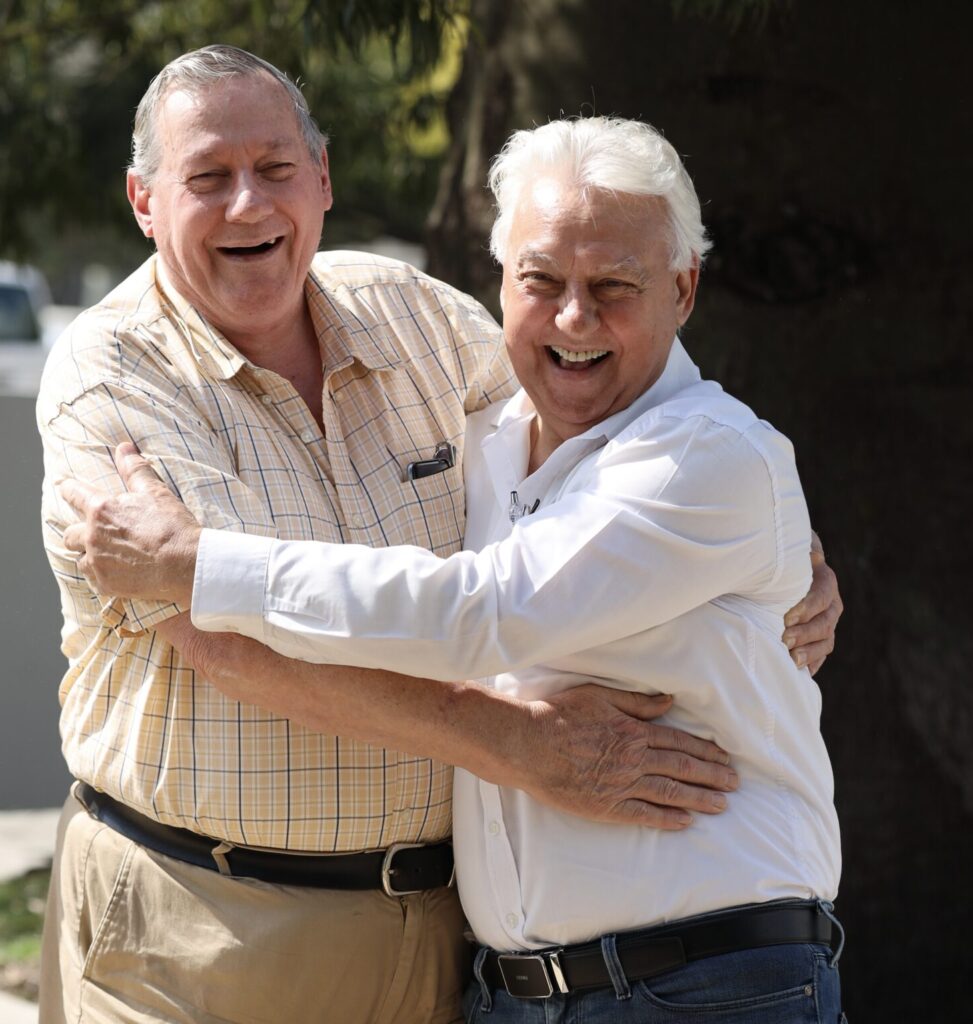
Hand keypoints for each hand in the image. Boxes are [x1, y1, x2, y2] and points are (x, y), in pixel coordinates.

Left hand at [59, 442, 200, 604]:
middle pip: (70, 534)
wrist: (185, 564)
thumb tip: (124, 447)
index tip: (64, 487)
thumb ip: (135, 469)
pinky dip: (102, 574)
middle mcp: (92, 536)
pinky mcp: (105, 584)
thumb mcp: (156, 492)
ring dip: (90, 555)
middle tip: (93, 533)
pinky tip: (118, 572)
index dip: (68, 489)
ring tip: (108, 556)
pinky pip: (93, 579)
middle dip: (78, 532)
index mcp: (102, 510)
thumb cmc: (172, 526)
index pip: (74, 494)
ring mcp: (97, 562)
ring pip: (80, 558)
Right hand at [517, 685, 738, 829]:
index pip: (680, 742)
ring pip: (670, 792)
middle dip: (712, 776)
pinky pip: (644, 814)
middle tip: (734, 784)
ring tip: (721, 805)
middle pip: (682, 768)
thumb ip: (637, 702)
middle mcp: (634, 759)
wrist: (528, 744)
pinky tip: (685, 822)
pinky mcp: (607, 807)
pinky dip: (667, 819)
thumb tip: (669, 702)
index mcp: (634, 731)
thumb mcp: (600, 696)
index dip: (706, 752)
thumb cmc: (559, 715)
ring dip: (699, 799)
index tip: (725, 758)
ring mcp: (622, 785)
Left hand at [782, 532, 842, 674]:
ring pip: (825, 641)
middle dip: (805, 633)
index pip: (822, 595)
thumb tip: (810, 552)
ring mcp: (827, 622)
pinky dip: (811, 664)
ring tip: (791, 660)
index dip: (807, 607)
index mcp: (824, 580)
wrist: (784, 567)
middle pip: (825, 623)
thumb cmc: (782, 557)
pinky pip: (820, 655)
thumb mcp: (788, 550)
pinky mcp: (820, 638)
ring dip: (809, 653)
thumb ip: (797, 550)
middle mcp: (831, 603)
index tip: (787, 617)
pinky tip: (799, 674)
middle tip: (784, 639)